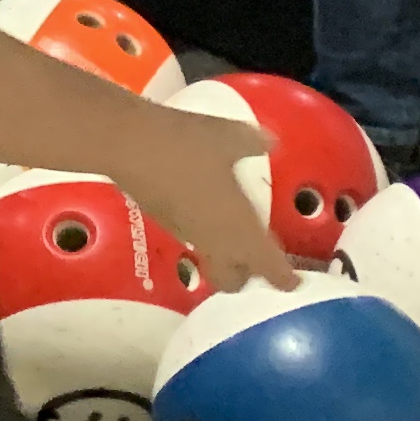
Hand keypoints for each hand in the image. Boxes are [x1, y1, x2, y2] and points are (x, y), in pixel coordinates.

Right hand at [112, 106, 299, 295]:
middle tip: (257, 260)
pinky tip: (201, 206)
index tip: (293, 283)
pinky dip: (201, 232)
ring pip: (208, 259)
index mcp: (239, 229)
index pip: (267, 266)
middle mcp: (213, 240)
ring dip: (222, 255)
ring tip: (232, 231)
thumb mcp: (229, 137)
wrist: (126, 143)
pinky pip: (190, 237)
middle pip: (230, 280)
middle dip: (244, 277)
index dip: (283, 279)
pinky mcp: (161, 219)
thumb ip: (254, 143)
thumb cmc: (188, 144)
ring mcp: (184, 232)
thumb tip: (272, 142)